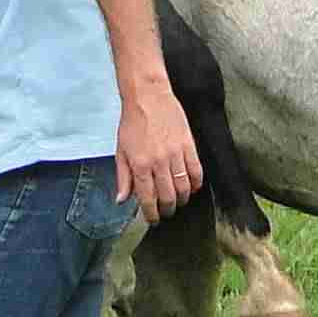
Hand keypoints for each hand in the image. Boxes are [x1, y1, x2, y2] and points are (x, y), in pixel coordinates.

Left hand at [115, 83, 202, 224]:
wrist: (148, 97)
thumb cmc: (132, 123)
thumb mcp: (121, 150)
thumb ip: (123, 177)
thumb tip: (122, 200)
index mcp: (140, 165)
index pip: (148, 199)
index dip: (151, 214)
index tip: (153, 220)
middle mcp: (158, 162)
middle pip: (167, 197)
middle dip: (167, 210)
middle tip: (166, 213)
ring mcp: (175, 154)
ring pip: (183, 187)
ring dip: (182, 199)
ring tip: (178, 201)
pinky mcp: (189, 145)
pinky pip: (196, 171)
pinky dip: (196, 184)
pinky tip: (192, 187)